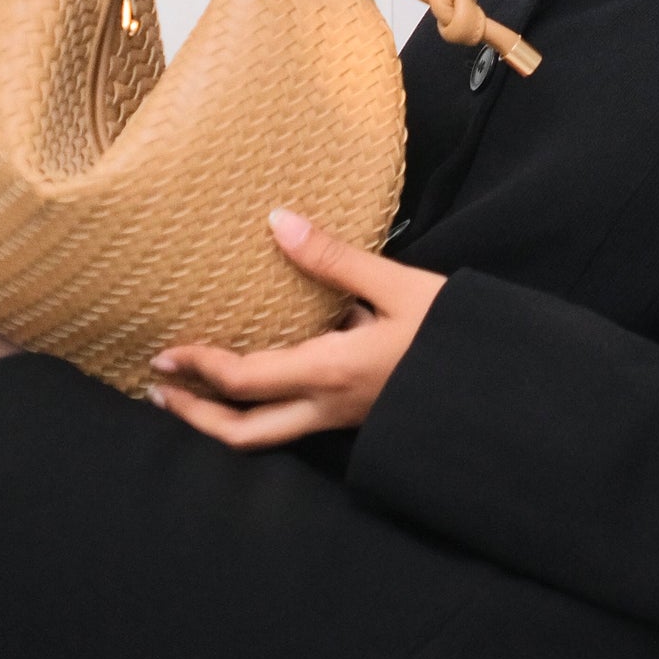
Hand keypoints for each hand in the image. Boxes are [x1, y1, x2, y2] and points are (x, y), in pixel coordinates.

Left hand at [148, 209, 443, 448]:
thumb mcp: (398, 284)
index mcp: (331, 372)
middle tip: (159, 392)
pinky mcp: (356, 414)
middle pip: (244, 434)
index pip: (244, 382)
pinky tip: (261, 377)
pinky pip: (294, 422)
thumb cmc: (451, 334)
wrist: (499, 385)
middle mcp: (328, 406)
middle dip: (196, 416)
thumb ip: (334, 258)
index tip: (163, 355)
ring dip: (224, 418)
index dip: (198, 369)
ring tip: (194, 393)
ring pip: (268, 437)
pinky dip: (262, 408)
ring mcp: (342, 418)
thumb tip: (279, 221)